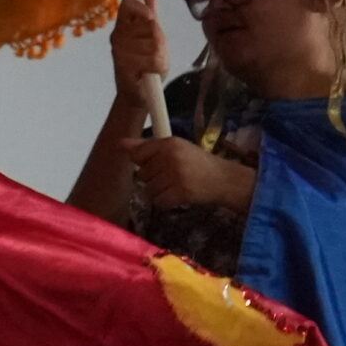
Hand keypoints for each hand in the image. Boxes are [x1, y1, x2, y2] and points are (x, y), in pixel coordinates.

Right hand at [109, 0, 171, 109]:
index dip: (141, 7)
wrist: (139, 94)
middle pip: (148, 25)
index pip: (127, 5)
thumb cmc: (146, 63)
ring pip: (152, 43)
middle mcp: (118, 37)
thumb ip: (150, 12)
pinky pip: (151, 59)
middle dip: (158, 39)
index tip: (151, 17)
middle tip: (155, 51)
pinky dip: (156, 67)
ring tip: (152, 63)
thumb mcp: (153, 35)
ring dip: (159, 55)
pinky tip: (150, 73)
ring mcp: (119, 52)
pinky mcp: (123, 67)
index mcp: (123, 26)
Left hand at [124, 136, 257, 212]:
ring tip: (176, 186)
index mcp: (168, 143)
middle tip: (173, 176)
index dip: (144, 163)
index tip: (159, 165)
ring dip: (160, 192)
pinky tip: (178, 196)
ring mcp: (175, 175)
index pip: (136, 155)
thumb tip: (120, 144)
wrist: (225, 179)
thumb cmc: (197, 162)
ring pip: (148, 190)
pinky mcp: (180, 192)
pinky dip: (166, 202)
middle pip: (141, 175)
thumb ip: (145, 147)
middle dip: (154, 179)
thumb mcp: (174, 148)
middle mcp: (170, 157)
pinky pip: (158, 202)